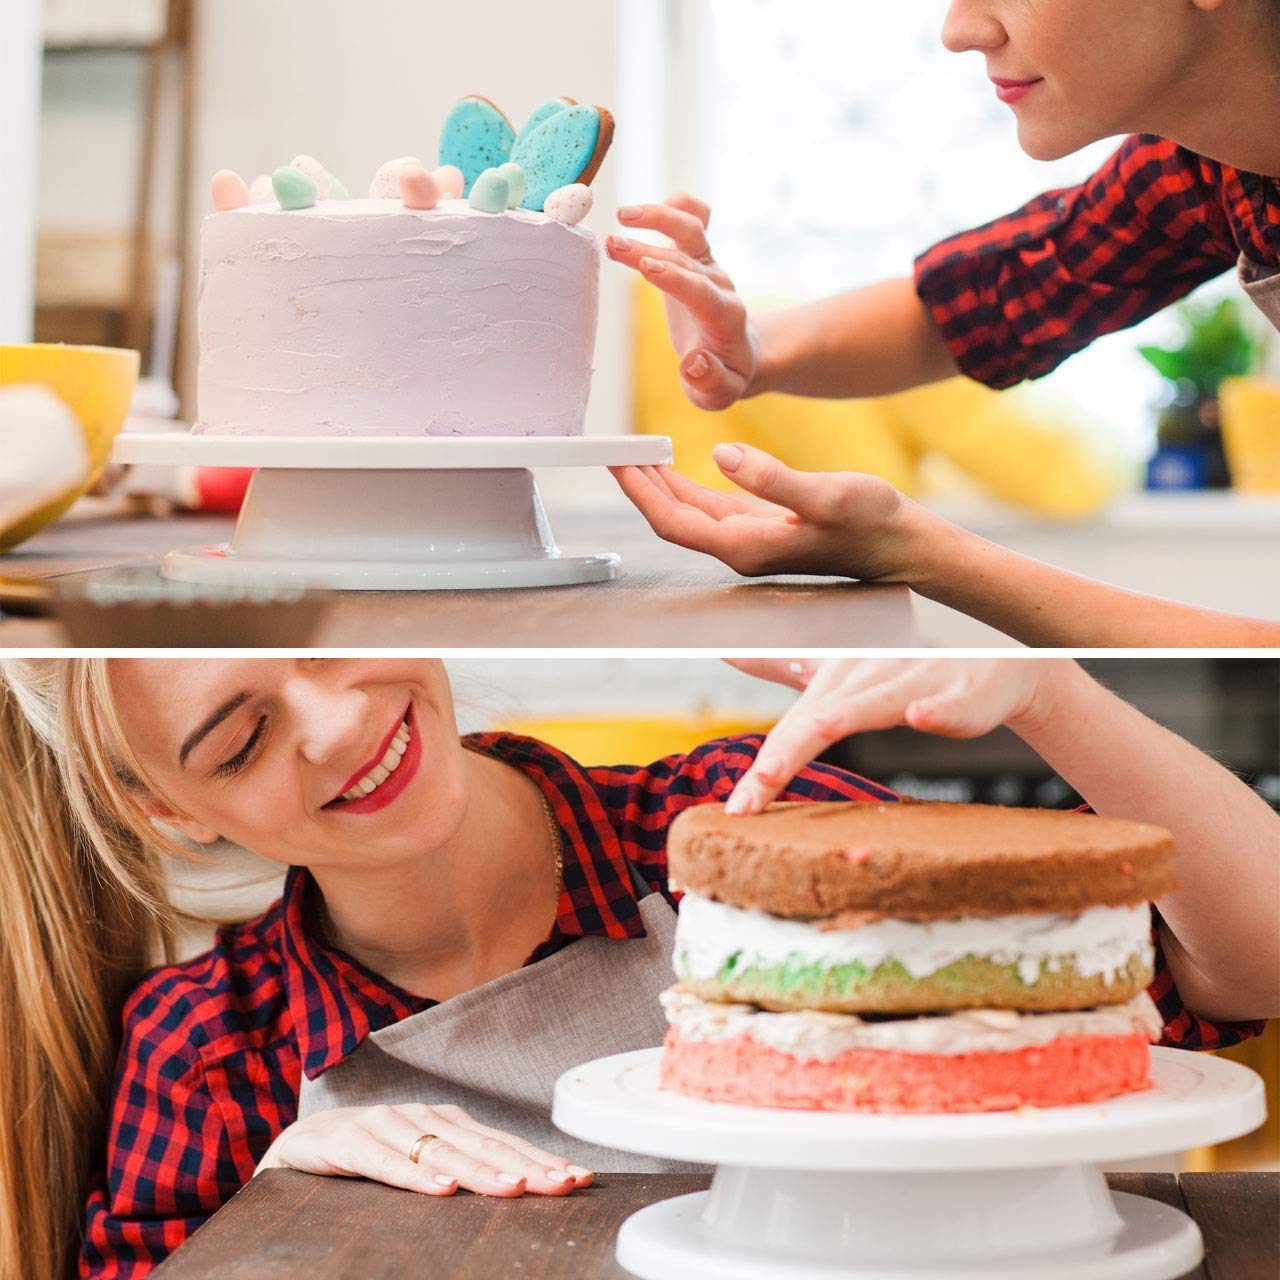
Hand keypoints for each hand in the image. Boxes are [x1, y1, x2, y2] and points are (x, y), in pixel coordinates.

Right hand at [255, 1102, 592, 1198]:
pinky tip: (442, 1189)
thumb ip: (462, 1169)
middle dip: (527, 1166)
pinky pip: (387, 1162)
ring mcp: (388, 1125)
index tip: (579, 1178)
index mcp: (447, 1122)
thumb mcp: (422, 1162)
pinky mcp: (351, 1141)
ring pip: (442, 1152)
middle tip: (562, 1184)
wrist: (302, 1144)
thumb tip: (521, 1187)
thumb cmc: (372, 1156)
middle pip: (482, 1145)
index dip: (541, 1159)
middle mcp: (424, 1117)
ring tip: (515, 1187)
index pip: (503, 1142)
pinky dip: (416, 1177)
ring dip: (481, 1171)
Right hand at [607, 193, 757, 409]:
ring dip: (658, 217)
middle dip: (648, 249)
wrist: (737, 354)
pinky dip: (681, 205)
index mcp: (723, 319)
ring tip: (621, 216)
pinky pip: (697, 220)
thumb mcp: (719, 394)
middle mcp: (718, 285)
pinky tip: (652, 205)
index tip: (647, 266)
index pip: (701, 293)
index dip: (676, 278)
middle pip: (686, 259)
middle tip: (612, 245)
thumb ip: (710, 383)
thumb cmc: (723, 377)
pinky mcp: (698, 256)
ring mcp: (709, 266)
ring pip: (691, 231)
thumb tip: (694, 364)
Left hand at [611, 443, 920, 580]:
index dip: (639, 491)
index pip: (673, 521)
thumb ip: (773, 479)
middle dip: (639, 485)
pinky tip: (671, 469)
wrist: (903, 545)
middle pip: (671, 518)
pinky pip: (710, 508)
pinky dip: (685, 487)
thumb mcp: (826, 495)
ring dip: (658, 485)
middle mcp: (740, 549)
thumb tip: (722, 457)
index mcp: (746, 546)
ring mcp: (749, 540)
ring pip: (688, 513)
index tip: (615, 460)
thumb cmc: (872, 522)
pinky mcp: (762, 527)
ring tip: (631, 453)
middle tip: (611, 449)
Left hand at [725, 658, 1061, 813]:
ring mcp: (916, 677)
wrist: (994, 665)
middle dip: (787, 753)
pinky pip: (948, 701)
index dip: (766, 762)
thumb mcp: (841, 671)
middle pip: (820, 714)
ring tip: (815, 735)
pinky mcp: (963, 690)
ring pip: (876, 702)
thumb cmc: (907, 673)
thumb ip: (785, 665)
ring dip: (845, 718)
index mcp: (837, 674)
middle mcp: (868, 672)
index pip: (793, 722)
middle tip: (757, 790)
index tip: (738, 807)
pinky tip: (921, 715)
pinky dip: (934, 708)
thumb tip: (728, 647)